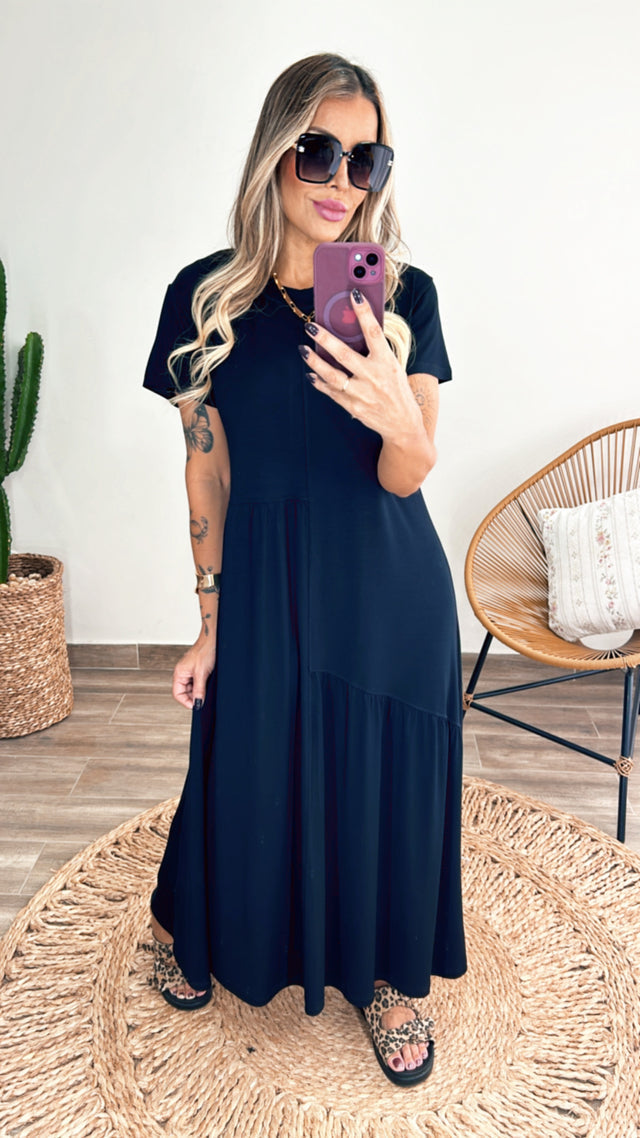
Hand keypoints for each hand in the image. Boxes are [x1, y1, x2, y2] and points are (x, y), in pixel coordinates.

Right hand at [172, 636, 216, 709]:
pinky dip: (202, 686)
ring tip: (206, 689)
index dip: (186, 702)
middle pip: (184, 692)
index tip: (196, 706)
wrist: (213, 639)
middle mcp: (183, 673)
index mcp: (179, 673)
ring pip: (192, 688)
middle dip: (194, 697)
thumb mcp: (202, 673)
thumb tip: (197, 703)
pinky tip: (208, 684)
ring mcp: (190, 672)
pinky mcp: (197, 670)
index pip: (177, 694)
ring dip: (199, 691)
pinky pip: (197, 682)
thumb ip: (199, 689)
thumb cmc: (205, 651)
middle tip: (203, 699)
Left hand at [299, 289, 421, 440]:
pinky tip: (312, 374)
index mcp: (387, 362)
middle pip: (344, 355)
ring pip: (332, 376)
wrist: (403, 425)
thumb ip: (376, 351)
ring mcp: (362, 394)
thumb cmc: (397, 390)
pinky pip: (332, 392)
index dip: (363, 312)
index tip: (354, 294)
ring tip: (303, 350)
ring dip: (315, 362)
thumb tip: (354, 331)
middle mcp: (374, 377)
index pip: (374, 332)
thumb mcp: (393, 367)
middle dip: (325, 339)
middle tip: (310, 327)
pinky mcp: (353, 407)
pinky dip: (320, 382)